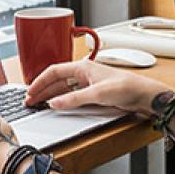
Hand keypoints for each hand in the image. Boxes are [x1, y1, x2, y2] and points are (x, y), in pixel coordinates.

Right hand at [24, 59, 171, 116]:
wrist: (144, 96)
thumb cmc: (127, 87)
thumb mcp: (97, 94)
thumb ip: (74, 99)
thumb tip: (55, 103)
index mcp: (83, 67)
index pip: (54, 71)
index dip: (40, 81)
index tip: (30, 92)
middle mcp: (84, 74)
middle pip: (56, 80)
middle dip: (42, 90)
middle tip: (30, 101)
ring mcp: (88, 84)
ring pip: (62, 88)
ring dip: (50, 96)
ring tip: (38, 104)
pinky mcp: (93, 94)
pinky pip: (71, 96)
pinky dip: (61, 101)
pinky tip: (56, 106)